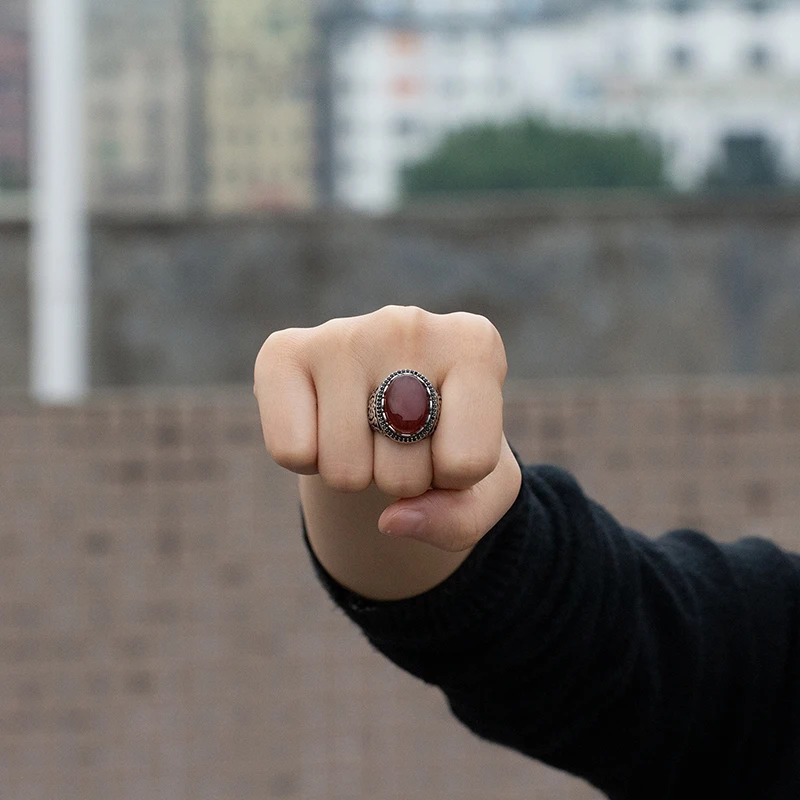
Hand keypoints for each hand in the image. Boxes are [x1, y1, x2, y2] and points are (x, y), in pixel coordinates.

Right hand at [254, 306, 520, 552]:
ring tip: (367, 430)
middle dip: (404, 479)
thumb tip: (390, 520)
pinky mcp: (283, 351)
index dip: (455, 479)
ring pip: (345, 472)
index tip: (448, 442)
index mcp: (474, 344)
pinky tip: (325, 423)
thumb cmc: (446, 442)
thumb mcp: (480, 490)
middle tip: (401, 439)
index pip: (468, 463)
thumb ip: (461, 519)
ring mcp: (343, 333)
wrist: (389, 403)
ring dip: (357, 474)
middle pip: (403, 474)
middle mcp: (409, 325)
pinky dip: (306, 462)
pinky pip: (291, 452)